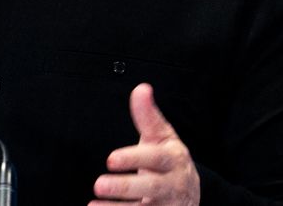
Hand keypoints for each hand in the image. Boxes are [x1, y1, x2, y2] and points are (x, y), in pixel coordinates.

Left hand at [89, 82, 199, 204]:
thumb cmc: (168, 160)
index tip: (111, 159)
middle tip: (99, 184)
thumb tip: (141, 88)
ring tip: (93, 202)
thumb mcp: (162, 137)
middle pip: (152, 186)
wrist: (189, 193)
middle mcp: (173, 184)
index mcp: (175, 158)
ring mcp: (166, 204)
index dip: (134, 158)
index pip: (156, 158)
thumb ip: (148, 116)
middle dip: (125, 186)